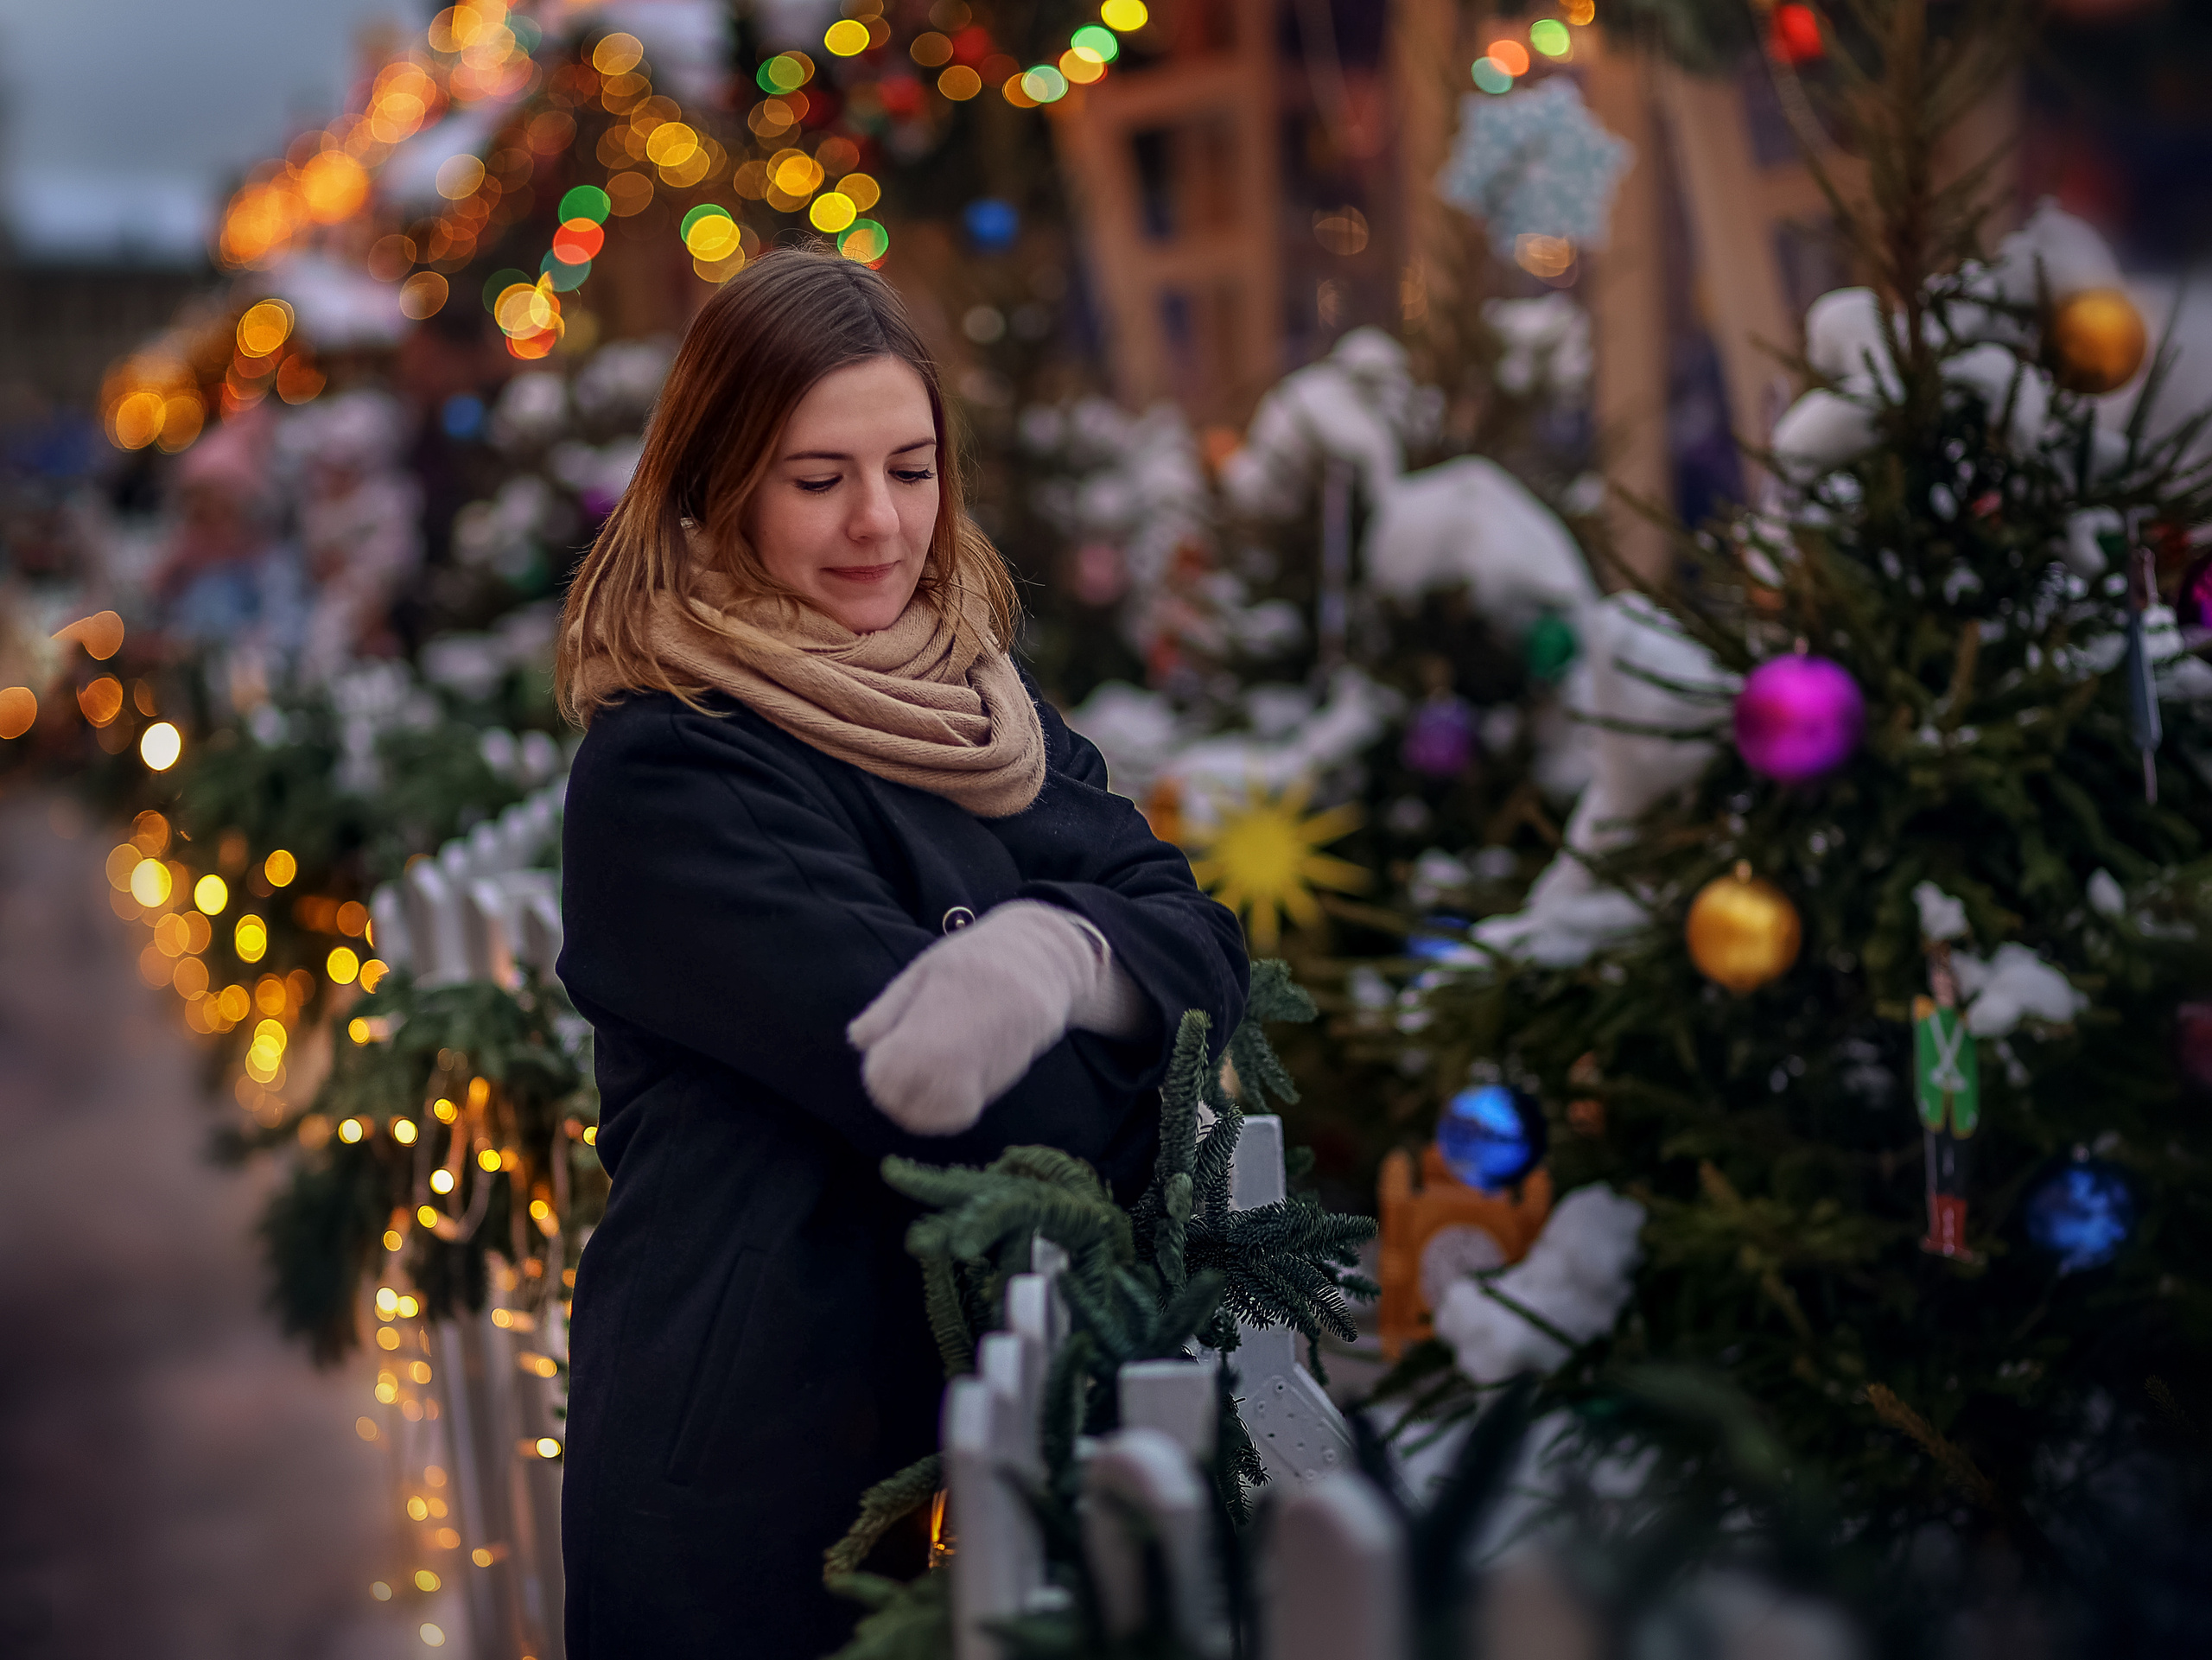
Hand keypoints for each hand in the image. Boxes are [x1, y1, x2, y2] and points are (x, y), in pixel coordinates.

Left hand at [848, 900, 1148, 1134]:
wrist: (1042, 961)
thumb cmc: (973, 961)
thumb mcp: (926, 969)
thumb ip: (890, 1007)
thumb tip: (857, 1040)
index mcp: (939, 1008)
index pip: (896, 1068)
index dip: (880, 1075)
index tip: (881, 1059)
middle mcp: (969, 1041)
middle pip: (918, 1101)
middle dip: (897, 1100)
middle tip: (893, 1080)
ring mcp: (992, 1062)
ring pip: (945, 1111)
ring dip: (923, 1108)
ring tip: (918, 1081)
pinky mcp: (1010, 1075)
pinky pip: (969, 1107)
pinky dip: (949, 1106)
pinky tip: (945, 1083)